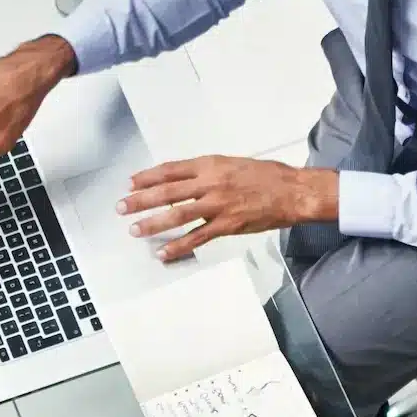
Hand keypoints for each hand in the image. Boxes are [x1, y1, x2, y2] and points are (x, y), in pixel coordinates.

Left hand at [117, 155, 338, 261]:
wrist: (294, 192)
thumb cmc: (270, 176)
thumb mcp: (235, 164)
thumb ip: (211, 173)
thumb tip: (190, 183)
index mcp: (211, 164)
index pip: (170, 170)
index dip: (147, 177)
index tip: (131, 182)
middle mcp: (210, 183)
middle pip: (167, 191)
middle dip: (140, 200)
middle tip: (122, 207)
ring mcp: (218, 205)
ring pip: (176, 214)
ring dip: (152, 223)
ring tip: (135, 229)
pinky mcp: (227, 225)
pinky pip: (197, 238)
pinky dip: (178, 246)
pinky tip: (163, 252)